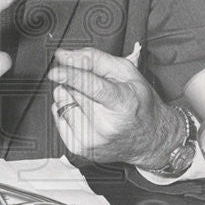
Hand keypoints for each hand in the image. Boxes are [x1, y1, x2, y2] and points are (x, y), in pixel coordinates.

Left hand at [47, 47, 183, 167]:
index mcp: (124, 104)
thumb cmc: (138, 103)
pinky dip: (66, 110)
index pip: (93, 88)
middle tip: (91, 85)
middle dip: (73, 81)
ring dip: (69, 96)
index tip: (55, 71)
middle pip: (73, 92)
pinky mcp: (80, 148)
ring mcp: (92, 140)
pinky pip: (58, 118)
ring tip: (90, 101)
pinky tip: (84, 113)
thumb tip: (64, 55)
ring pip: (61, 103)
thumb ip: (95, 59)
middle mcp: (107, 126)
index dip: (72, 77)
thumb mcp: (126, 73)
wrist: (150, 140)